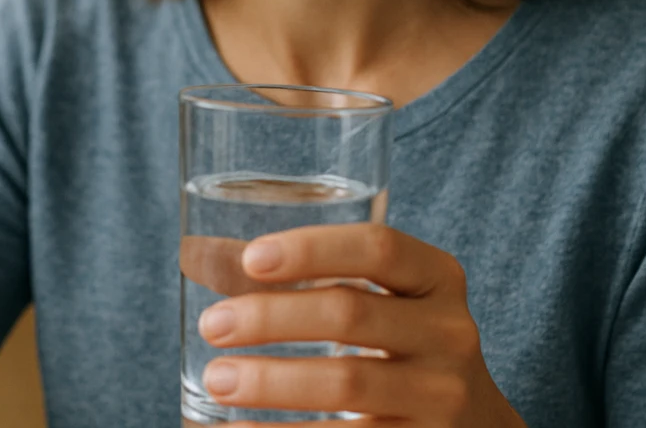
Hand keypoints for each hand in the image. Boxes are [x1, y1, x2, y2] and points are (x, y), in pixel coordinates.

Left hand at [193, 224, 525, 426]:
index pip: (378, 247)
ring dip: (270, 381)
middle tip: (214, 325)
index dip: (313, 248)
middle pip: (350, 313)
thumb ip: (303, 277)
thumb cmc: (400, 346)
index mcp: (437, 278)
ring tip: (217, 379)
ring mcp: (443, 397)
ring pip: (346, 383)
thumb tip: (195, 254)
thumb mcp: (378, 301)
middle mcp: (450, 333)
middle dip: (271, 317)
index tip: (251, 258)